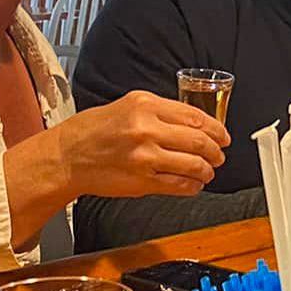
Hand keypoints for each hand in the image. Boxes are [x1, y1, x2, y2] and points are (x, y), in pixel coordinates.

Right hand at [57, 90, 229, 196]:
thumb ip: (160, 111)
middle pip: (199, 140)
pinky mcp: (142, 181)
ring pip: (194, 164)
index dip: (216, 128)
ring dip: (207, 170)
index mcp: (145, 105)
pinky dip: (193, 185)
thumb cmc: (94, 130)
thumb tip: (194, 122)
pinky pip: (179, 185)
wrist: (67, 155)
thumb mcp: (127, 105)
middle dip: (217, 150)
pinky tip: (194, 184)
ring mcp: (145, 156)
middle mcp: (146, 128)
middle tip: (220, 155)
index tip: (223, 135)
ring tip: (208, 171)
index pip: (195, 116)